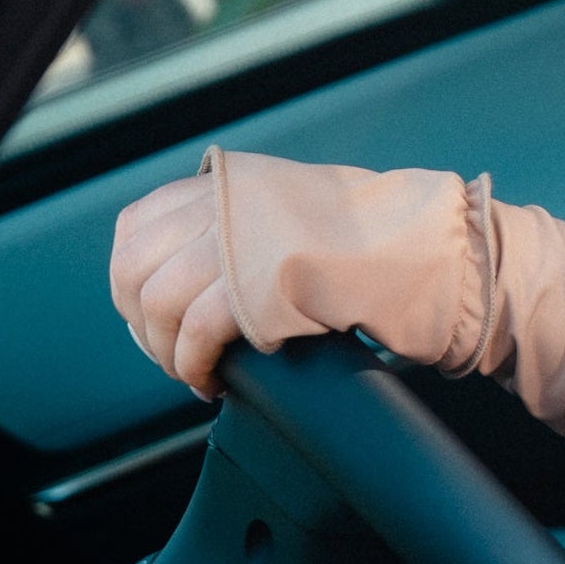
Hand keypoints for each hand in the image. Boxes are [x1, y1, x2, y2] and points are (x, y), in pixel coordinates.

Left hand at [110, 148, 495, 396]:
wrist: (432, 250)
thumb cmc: (379, 241)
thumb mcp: (293, 210)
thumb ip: (239, 225)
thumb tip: (188, 276)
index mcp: (229, 182)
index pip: (136, 226)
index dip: (132, 283)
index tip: (154, 318)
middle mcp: (224, 202)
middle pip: (132, 268)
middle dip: (142, 324)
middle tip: (172, 353)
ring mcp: (237, 240)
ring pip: (157, 305)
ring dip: (168, 354)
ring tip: (197, 373)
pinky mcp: (256, 285)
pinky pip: (194, 335)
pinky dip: (193, 367)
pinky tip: (213, 381)